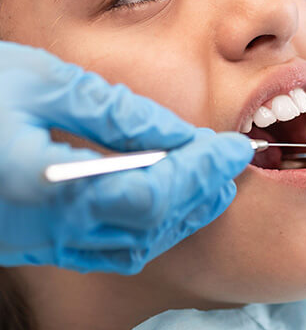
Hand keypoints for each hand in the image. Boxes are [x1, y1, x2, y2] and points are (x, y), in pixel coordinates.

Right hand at [0, 42, 252, 272]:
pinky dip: (156, 225)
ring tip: (215, 179)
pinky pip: (116, 247)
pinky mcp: (46, 241)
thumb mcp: (44, 82)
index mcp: (49, 183)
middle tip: (235, 162)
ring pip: (140, 244)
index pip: (155, 191)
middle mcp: (52, 225)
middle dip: (203, 192)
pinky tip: (172, 199)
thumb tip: (177, 133)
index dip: (203, 171)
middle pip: (154, 223)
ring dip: (185, 212)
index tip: (237, 147)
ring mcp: (48, 241)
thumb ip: (114, 113)